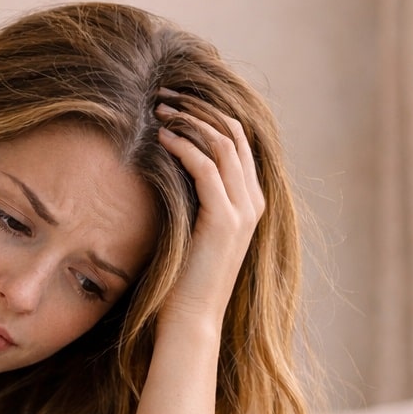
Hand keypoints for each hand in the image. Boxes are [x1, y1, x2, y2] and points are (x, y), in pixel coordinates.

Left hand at [155, 91, 264, 327]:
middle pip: (233, 133)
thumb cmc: (182, 279)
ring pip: (222, 144)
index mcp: (249, 201)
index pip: (237, 140)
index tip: (176, 101)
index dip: (208, 113)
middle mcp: (253, 201)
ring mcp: (243, 210)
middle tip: (165, 95)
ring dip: (189, 120)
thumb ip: (191, 197)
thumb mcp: (191, 228)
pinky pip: (206, 167)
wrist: (191, 319)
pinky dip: (184, 146)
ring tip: (159, 109)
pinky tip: (161, 137)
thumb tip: (167, 163)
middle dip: (199, 107)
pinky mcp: (225, 220)